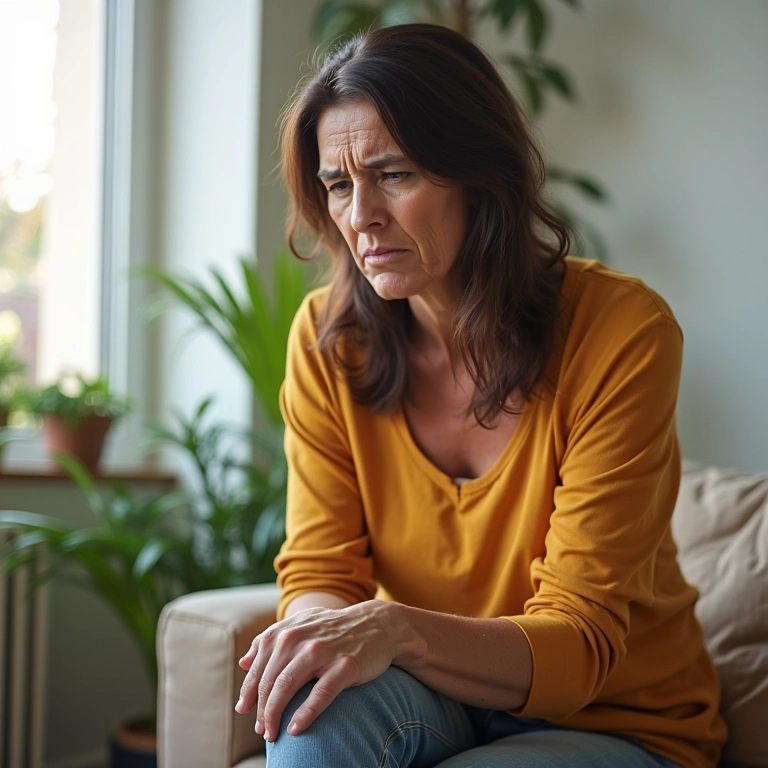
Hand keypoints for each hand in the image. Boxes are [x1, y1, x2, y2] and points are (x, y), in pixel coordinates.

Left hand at [235, 600, 394, 741]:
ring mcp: (322, 652)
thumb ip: (271, 641)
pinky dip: (304, 715)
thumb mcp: (302, 625)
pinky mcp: (344, 667)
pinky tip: (294, 729)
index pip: (258, 666)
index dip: (249, 691)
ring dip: (274, 715)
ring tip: (272, 734)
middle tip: (262, 730)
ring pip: (286, 687)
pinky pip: (319, 695)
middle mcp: (299, 638)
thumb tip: (243, 662)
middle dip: (261, 709)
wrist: (378, 624)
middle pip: (270, 680)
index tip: (244, 711)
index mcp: (286, 630)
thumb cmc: (335, 630)